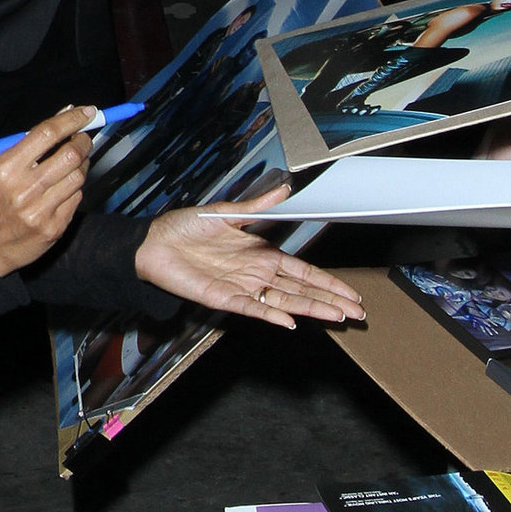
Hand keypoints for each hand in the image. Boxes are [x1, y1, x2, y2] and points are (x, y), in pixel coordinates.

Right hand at [0, 106, 93, 274]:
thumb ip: (29, 144)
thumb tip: (65, 115)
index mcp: (6, 168)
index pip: (47, 133)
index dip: (72, 119)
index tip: (87, 112)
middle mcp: (24, 188)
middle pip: (70, 154)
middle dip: (83, 142)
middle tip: (83, 138)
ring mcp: (41, 210)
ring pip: (79, 176)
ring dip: (82, 165)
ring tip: (73, 164)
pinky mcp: (54, 228)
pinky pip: (77, 198)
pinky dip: (75, 188)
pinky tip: (64, 188)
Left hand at [134, 191, 364, 327]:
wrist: (153, 243)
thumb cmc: (185, 228)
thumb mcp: (224, 213)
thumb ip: (257, 207)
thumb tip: (284, 190)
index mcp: (261, 253)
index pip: (303, 271)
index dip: (327, 282)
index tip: (350, 293)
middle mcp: (257, 273)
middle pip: (302, 290)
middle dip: (330, 301)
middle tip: (357, 312)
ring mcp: (243, 288)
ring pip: (285, 302)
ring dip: (310, 309)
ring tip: (338, 317)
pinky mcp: (224, 298)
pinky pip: (253, 309)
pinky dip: (271, 316)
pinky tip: (291, 321)